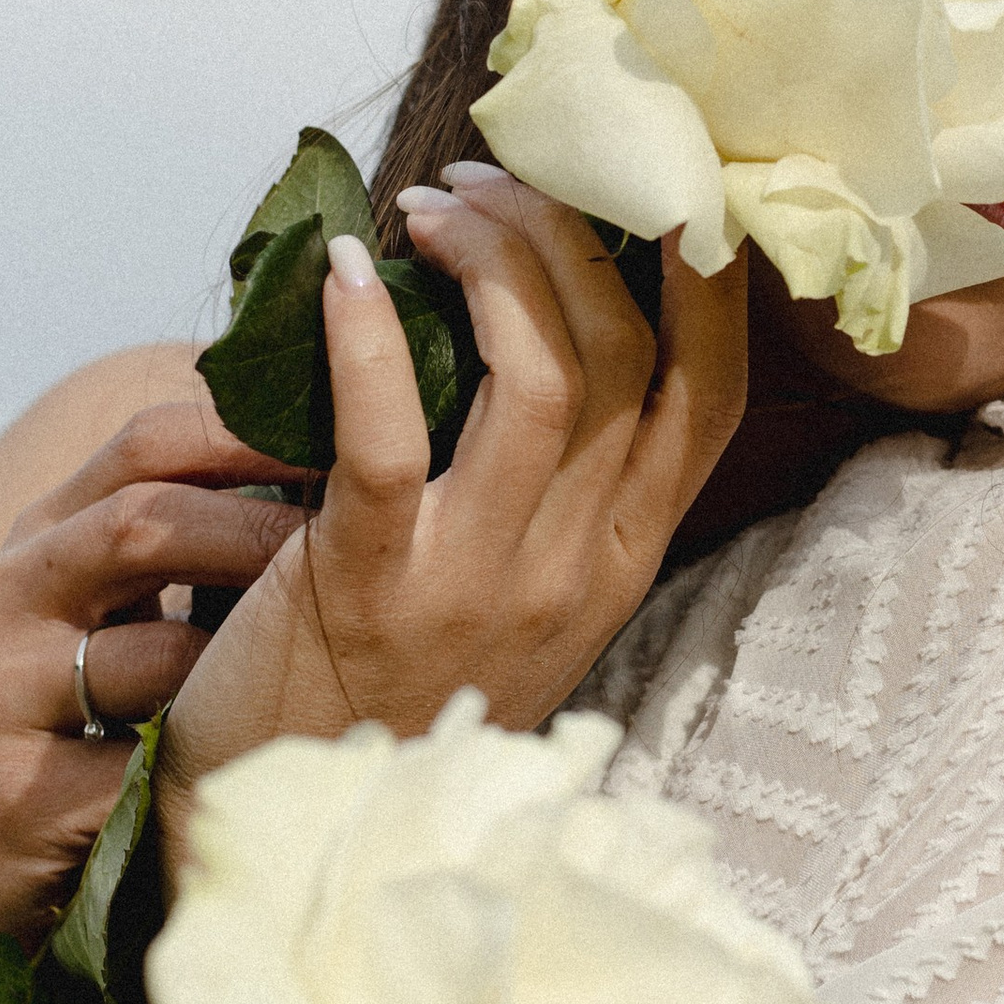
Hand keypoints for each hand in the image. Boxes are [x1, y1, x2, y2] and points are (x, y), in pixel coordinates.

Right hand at [0, 405, 312, 931]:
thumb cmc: (95, 714)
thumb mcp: (130, 606)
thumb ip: (196, 538)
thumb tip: (341, 463)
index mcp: (44, 531)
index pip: (147, 444)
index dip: (251, 433)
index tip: (353, 434)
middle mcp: (3, 592)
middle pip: (139, 527)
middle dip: (259, 537)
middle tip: (355, 551)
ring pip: (149, 654)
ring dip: (243, 668)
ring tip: (324, 667)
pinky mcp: (12, 787)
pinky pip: (139, 763)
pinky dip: (205, 765)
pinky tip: (253, 766)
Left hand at [157, 165, 745, 816]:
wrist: (293, 824)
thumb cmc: (388, 679)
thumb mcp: (513, 592)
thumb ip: (543, 479)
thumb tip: (532, 303)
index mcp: (620, 561)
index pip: (710, 399)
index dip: (709, 282)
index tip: (665, 186)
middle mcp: (573, 571)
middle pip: (624, 357)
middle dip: (567, 234)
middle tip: (492, 179)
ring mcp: (479, 584)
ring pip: (541, 378)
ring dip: (492, 261)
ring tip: (430, 206)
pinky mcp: (369, 590)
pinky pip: (388, 439)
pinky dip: (367, 339)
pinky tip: (346, 271)